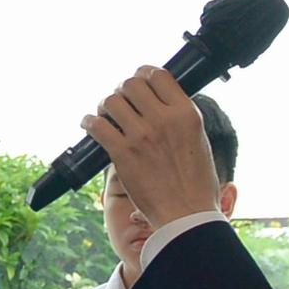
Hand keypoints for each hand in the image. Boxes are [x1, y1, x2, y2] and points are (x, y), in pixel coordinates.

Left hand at [82, 66, 222, 239]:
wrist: (186, 213)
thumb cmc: (196, 183)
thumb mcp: (198, 139)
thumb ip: (180, 117)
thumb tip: (160, 102)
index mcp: (186, 113)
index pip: (158, 75)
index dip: (143, 74)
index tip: (138, 80)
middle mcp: (163, 119)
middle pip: (131, 84)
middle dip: (122, 90)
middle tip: (121, 101)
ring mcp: (141, 135)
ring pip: (111, 101)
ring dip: (105, 106)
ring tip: (106, 115)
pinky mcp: (122, 153)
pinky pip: (96, 124)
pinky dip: (89, 122)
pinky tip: (91, 125)